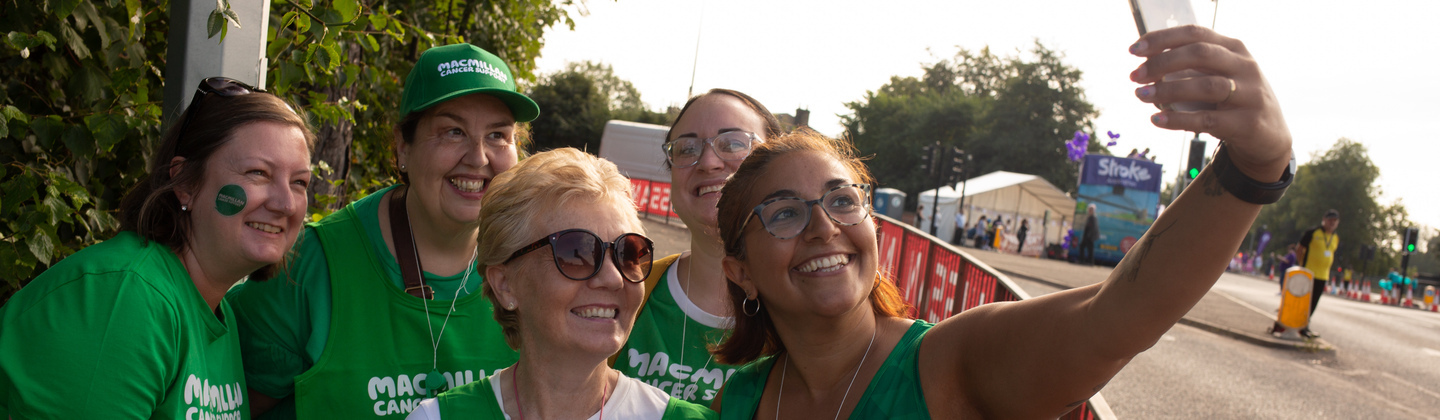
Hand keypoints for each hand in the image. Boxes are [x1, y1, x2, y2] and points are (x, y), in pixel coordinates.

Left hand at [1129, 25, 1292, 181]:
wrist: (1268, 137)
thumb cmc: (1232, 101)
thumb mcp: (1218, 76)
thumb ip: (1189, 68)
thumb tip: (1145, 66)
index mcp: (1234, 49)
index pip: (1196, 34)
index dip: (1163, 38)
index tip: (1134, 49)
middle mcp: (1245, 67)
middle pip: (1200, 54)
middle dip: (1162, 62)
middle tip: (1135, 75)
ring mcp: (1250, 94)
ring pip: (1206, 86)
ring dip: (1168, 89)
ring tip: (1140, 94)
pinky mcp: (1248, 122)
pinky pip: (1208, 119)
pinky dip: (1179, 119)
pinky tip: (1157, 119)